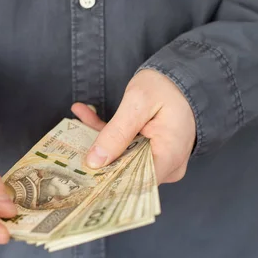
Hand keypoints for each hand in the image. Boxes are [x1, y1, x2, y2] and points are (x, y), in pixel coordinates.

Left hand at [72, 69, 195, 183]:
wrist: (189, 74)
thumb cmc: (170, 86)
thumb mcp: (138, 103)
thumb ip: (116, 132)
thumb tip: (94, 162)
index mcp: (168, 157)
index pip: (133, 183)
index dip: (105, 182)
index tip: (79, 175)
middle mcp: (168, 166)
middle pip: (126, 173)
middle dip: (96, 157)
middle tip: (68, 145)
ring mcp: (161, 160)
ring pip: (123, 159)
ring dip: (99, 139)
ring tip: (76, 117)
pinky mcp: (153, 151)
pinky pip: (128, 148)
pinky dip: (108, 133)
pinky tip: (85, 113)